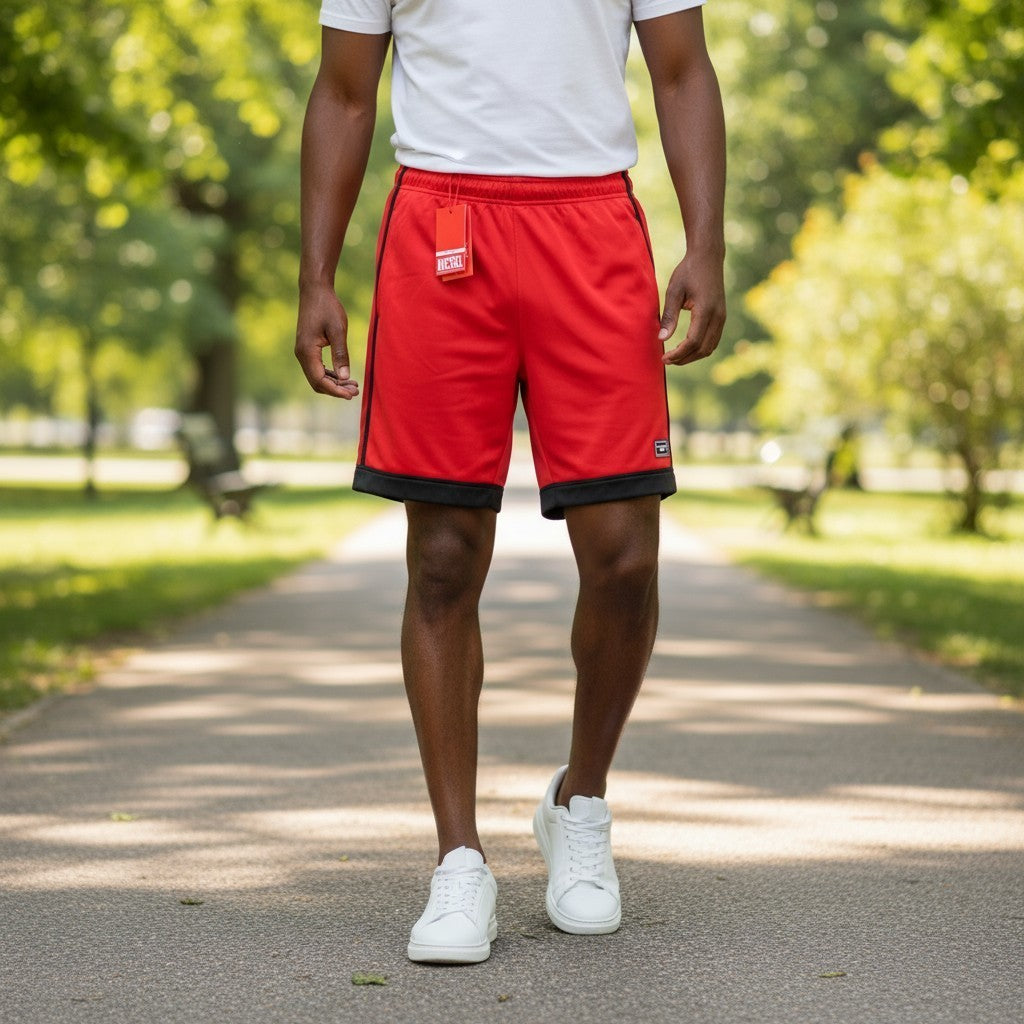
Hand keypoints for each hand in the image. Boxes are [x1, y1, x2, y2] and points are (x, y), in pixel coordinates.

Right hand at [295, 284, 359, 398]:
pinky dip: (330, 375)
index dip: (336, 390)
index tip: (352, 394)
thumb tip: (345, 377)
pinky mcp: (307, 348)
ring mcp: (303, 352)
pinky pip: (317, 368)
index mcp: (307, 351)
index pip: (320, 380)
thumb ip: (341, 354)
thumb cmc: (327, 307)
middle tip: (356, 391)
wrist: (315, 290)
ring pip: (317, 377)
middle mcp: (301, 354)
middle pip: (317, 382)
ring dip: (334, 383)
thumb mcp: (338, 330)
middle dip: (336, 390)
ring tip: (353, 385)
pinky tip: (344, 375)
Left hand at [658, 251, 726, 366]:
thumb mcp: (674, 291)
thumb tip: (662, 339)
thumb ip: (669, 316)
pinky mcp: (721, 316)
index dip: (678, 354)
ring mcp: (722, 317)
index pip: (693, 342)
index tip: (664, 358)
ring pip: (710, 347)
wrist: (708, 257)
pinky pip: (713, 340)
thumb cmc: (688, 271)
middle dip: (684, 359)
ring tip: (675, 356)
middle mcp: (718, 316)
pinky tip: (686, 348)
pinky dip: (700, 348)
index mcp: (706, 310)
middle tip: (667, 360)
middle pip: (703, 349)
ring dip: (693, 356)